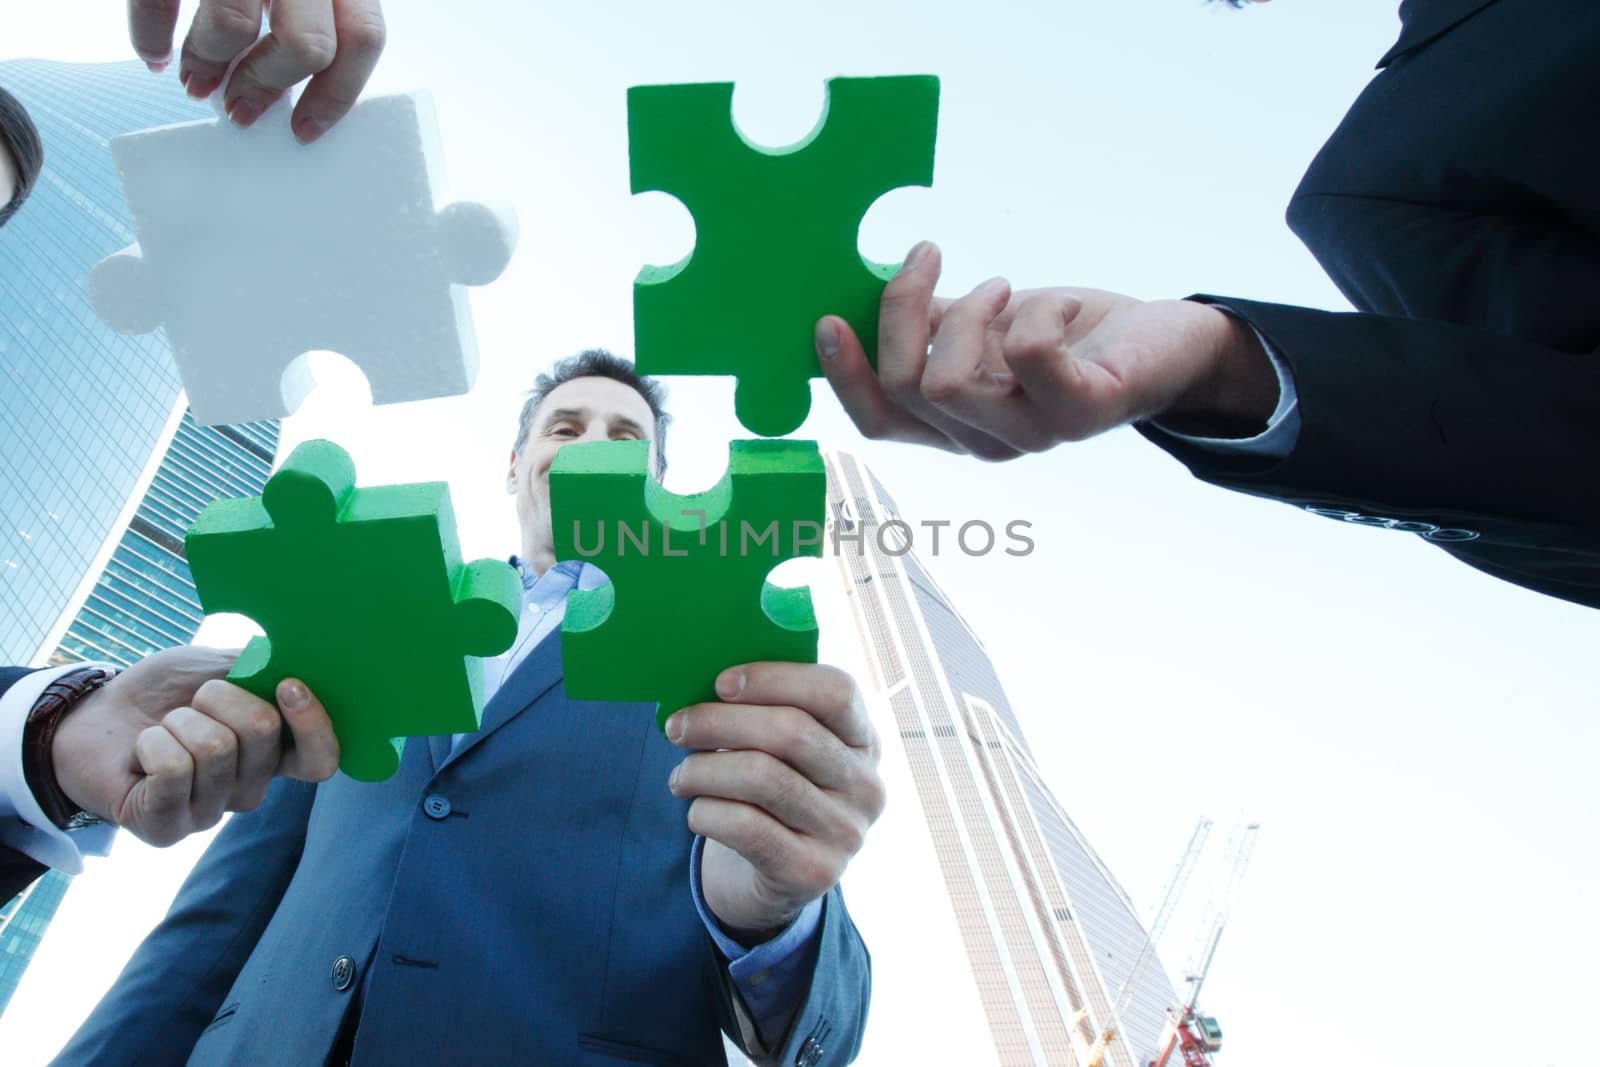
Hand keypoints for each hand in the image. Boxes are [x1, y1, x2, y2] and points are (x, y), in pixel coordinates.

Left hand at [51, 647, 340, 846]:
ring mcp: (208, 813)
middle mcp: (248, 789)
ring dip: (178, 720)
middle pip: (263, 732)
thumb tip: (301, 655)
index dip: (314, 725)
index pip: (320, 760)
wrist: (92, 715)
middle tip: (193, 701)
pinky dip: (151, 742)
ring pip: (214, 748)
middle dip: (219, 695)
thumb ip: (262, 669)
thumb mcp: (218, 667)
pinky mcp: (166, 828)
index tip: (288, 685)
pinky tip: (141, 752)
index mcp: (272, 754)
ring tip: (162, 728)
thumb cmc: (162, 692)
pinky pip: (173, 771)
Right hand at [127, 0, 386, 142]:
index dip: (337, 94)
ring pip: (235, 27)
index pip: (363, 37)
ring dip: (209, 65)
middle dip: (266, 86)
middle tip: (238, 107)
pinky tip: (153, 51)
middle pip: (306, 45)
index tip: (305, 130)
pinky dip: (149, 34)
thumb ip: (314, 13)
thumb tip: (292, 91)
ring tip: (196, 79)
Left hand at [665, 663, 884, 942]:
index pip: (836, 691)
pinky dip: (706, 812)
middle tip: (677, 727)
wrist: (773, 878)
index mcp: (864, 740)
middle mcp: (866, 786)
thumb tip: (704, 688)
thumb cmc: (770, 795)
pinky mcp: (813, 872)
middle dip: (720, 722)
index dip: (776, 678)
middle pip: (791, 731)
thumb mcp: (782, 753)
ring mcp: (845, 833)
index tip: (721, 683)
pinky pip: (745, 826)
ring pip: (761, 778)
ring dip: (703, 770)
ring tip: (680, 776)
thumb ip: (762, 714)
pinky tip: (696, 812)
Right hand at [816, 241, 1279, 460]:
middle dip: (903, 306)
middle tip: (930, 255)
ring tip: (1005, 289)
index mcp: (955, 425)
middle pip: (904, 386)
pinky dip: (1035, 311)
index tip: (830, 315)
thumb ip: (925, 320)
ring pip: (948, 381)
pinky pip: (1028, 355)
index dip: (843, 374)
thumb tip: (861, 290)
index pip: (877, 421)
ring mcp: (1034, 434)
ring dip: (967, 311)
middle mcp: (986, 441)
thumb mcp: (983, 324)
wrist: (1168, 349)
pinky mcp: (1083, 411)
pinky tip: (1059, 304)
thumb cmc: (1068, 333)